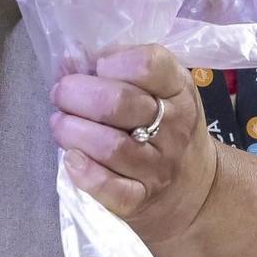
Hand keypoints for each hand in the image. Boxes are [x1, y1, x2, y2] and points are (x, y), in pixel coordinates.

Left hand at [51, 44, 215, 234]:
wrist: (195, 191)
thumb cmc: (165, 130)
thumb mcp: (157, 91)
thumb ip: (115, 69)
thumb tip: (69, 56)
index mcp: (178, 92)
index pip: (149, 65)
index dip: (112, 61)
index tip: (97, 68)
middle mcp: (174, 128)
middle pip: (118, 102)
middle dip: (76, 94)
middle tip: (62, 95)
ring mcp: (158, 167)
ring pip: (109, 146)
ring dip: (72, 131)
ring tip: (61, 125)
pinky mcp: (141, 200)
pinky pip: (108, 187)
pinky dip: (84, 172)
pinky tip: (72, 159)